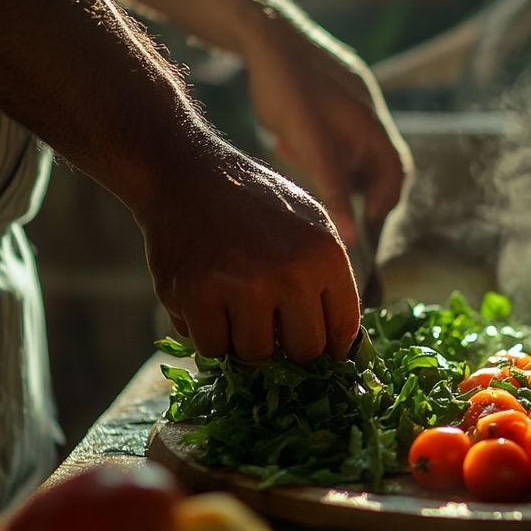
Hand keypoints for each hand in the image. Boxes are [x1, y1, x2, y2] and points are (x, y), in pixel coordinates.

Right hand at [136, 148, 359, 360]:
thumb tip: (344, 343)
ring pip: (254, 356)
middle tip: (273, 333)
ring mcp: (240, 286)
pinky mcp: (194, 295)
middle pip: (303, 353)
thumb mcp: (311, 222)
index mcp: (324, 255)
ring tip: (237, 312)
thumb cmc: (254, 203)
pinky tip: (208, 309)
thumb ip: (331, 277)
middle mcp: (289, 272)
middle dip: (289, 348)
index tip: (316, 349)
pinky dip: (209, 337)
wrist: (185, 175)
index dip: (329, 348)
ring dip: (245, 342)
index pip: (342, 333)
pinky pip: (210, 349)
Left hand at [243, 12, 410, 247]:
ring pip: (351, 148)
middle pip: (377, 165)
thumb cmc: (288, 88)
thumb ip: (335, 191)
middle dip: (354, 188)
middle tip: (330, 205)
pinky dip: (317, 146)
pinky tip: (287, 140)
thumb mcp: (312, 147)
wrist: (262, 32)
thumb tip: (355, 238)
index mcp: (373, 126)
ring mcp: (350, 101)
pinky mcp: (330, 93)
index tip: (364, 229)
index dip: (385, 205)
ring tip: (296, 159)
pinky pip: (334, 130)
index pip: (397, 176)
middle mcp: (368, 113)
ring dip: (331, 165)